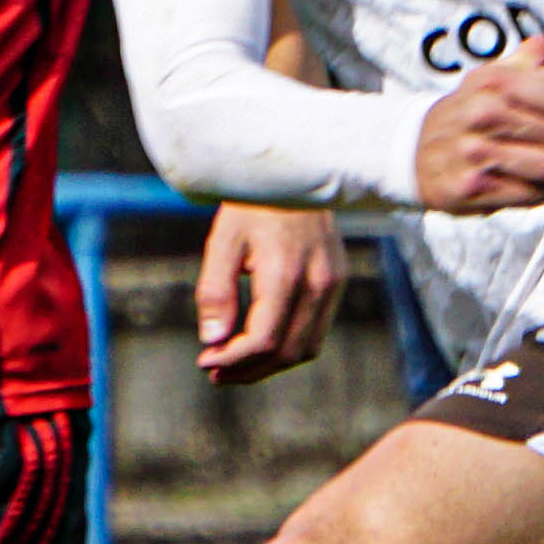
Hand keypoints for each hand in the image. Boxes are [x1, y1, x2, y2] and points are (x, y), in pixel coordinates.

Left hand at [193, 200, 338, 380]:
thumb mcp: (223, 242)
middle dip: (248, 370)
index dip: (233, 360)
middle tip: (215, 373)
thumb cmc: (252, 204)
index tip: (206, 361)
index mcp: (284, 273)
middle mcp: (317, 283)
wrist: (295, 171)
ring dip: (270, 365)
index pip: (262, 341)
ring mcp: (333, 284)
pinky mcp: (338, 281)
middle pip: (286, 353)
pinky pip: (317, 330)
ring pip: (306, 348)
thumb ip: (215, 293)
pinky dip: (289, 346)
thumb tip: (212, 341)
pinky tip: (261, 343)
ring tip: (235, 364)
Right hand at [408, 50, 543, 214]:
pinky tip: (530, 185)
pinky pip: (529, 194)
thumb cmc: (465, 113)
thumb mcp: (487, 80)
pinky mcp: (471, 187)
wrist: (412, 150)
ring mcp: (475, 153)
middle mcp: (483, 115)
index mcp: (493, 83)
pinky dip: (537, 193)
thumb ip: (522, 63)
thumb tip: (543, 47)